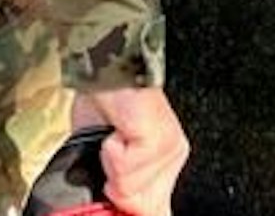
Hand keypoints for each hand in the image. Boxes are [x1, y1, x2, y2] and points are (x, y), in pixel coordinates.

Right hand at [72, 87, 188, 215]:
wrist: (102, 72)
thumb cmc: (103, 104)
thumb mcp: (104, 155)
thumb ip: (119, 189)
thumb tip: (120, 209)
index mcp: (163, 164)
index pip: (155, 209)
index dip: (131, 208)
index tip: (115, 197)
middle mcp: (172, 158)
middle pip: (140, 206)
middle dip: (115, 186)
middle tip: (111, 150)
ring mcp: (169, 150)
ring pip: (129, 191)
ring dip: (109, 164)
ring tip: (113, 135)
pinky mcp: (158, 142)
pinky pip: (125, 172)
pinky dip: (109, 152)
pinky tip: (117, 129)